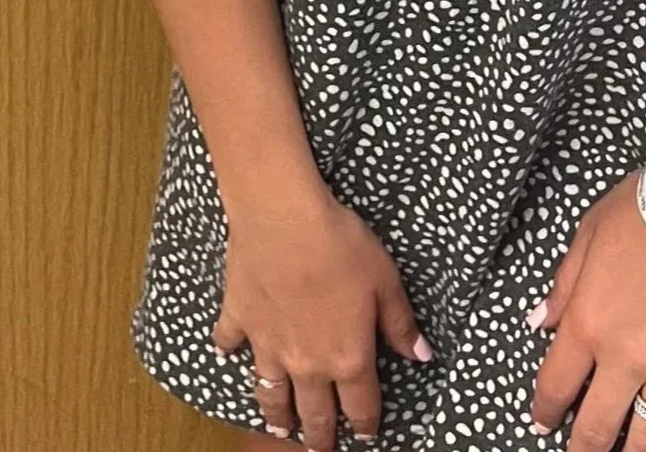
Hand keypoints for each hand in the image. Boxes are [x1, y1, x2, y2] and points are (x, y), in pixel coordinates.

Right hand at [212, 180, 431, 445]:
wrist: (283, 217)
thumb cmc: (340, 246)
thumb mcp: (385, 280)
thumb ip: (400, 323)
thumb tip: (421, 356)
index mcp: (348, 357)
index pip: (360, 406)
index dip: (366, 426)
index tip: (366, 435)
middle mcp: (307, 363)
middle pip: (314, 413)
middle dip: (320, 436)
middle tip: (319, 448)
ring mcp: (268, 345)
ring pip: (271, 394)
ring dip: (276, 414)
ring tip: (279, 427)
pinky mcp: (239, 319)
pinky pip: (229, 343)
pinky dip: (226, 350)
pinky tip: (223, 354)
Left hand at [529, 168, 645, 450]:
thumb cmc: (643, 211)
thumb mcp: (587, 236)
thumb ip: (563, 285)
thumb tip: (539, 321)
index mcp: (588, 323)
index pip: (556, 384)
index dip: (545, 411)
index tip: (541, 423)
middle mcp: (626, 358)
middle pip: (598, 426)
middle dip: (583, 449)